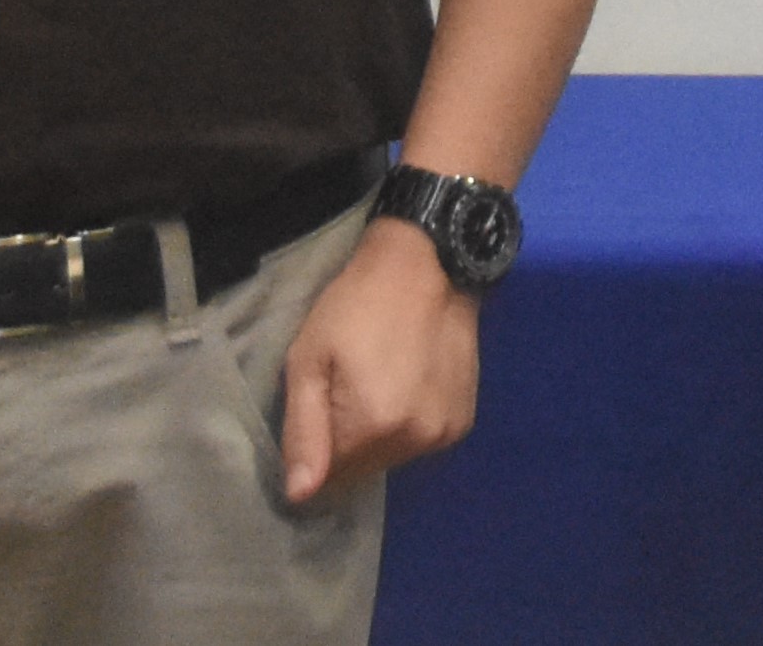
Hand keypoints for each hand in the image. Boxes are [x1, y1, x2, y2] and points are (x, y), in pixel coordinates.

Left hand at [276, 217, 480, 503]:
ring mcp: (446, 432)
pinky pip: (419, 443)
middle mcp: (417, 440)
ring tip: (378, 382)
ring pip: (392, 458)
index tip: (318, 407)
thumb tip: (299, 496)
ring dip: (378, 436)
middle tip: (346, 387)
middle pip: (363, 470)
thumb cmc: (356, 306)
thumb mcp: (309, 360)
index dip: (316, 445)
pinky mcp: (463, 421)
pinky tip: (405, 385)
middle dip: (347, 442)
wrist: (428, 265)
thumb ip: (303, 432)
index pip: (329, 477)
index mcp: (375, 427)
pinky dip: (407, 425)